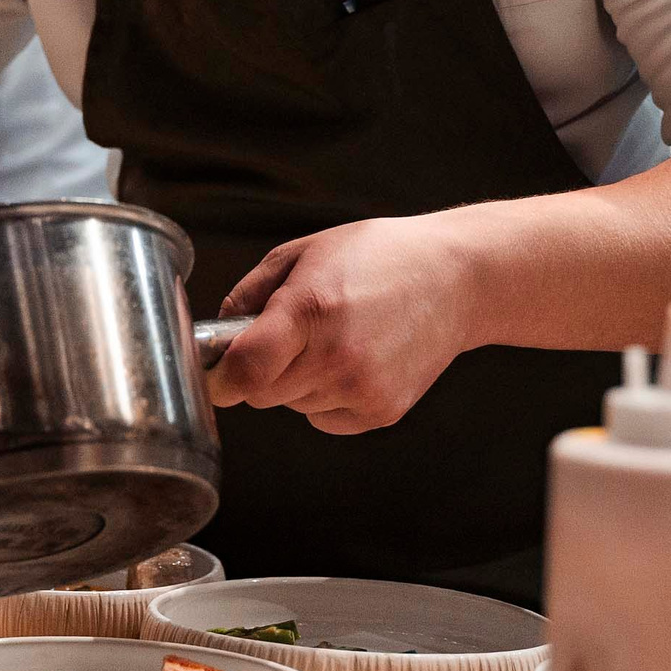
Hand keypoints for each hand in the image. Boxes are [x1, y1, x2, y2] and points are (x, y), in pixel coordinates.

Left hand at [210, 216, 482, 433]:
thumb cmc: (377, 257)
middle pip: (261, 395)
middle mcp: (336, 356)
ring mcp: (362, 388)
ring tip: (331, 339)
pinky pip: (324, 419)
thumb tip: (216, 335)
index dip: (219, 378)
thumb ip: (249, 293)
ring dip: (295, 382)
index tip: (215, 373)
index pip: (244, 371)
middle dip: (259, 372)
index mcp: (310, 310)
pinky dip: (326, 397)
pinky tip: (353, 360)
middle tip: (284, 339)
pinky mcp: (382, 411)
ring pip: (292, 406)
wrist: (456, 279)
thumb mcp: (303, 252)